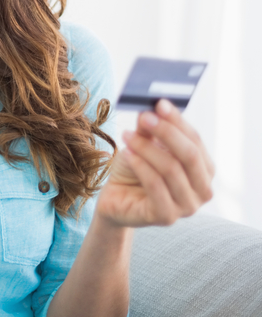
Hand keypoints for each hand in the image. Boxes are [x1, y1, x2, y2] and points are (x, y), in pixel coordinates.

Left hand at [95, 99, 214, 228]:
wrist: (116, 199)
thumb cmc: (135, 170)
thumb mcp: (143, 145)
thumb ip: (150, 129)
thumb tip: (151, 108)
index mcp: (204, 170)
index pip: (196, 141)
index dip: (178, 121)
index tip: (160, 103)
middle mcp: (203, 190)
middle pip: (190, 155)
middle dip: (166, 132)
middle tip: (144, 117)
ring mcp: (187, 207)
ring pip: (171, 169)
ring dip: (147, 148)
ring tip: (127, 135)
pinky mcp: (167, 217)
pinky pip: (155, 185)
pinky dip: (140, 165)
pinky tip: (127, 153)